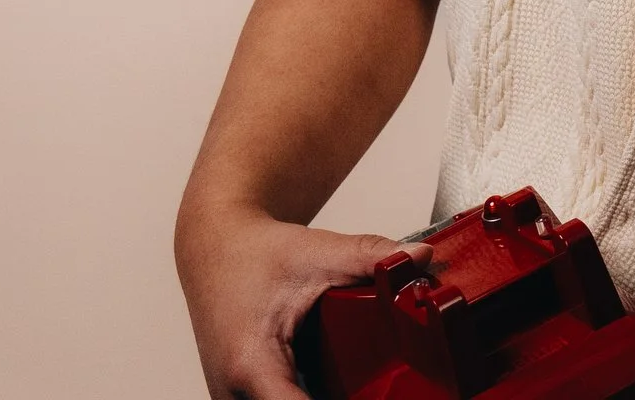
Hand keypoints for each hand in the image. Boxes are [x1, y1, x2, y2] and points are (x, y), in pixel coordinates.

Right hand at [177, 205, 428, 399]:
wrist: (214, 249)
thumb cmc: (254, 254)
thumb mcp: (316, 251)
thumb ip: (370, 256)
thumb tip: (419, 258)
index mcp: (252, 366)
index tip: (377, 396)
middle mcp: (235, 395)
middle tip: (382, 385)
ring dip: (325, 398)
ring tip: (362, 383)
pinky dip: (305, 397)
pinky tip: (341, 387)